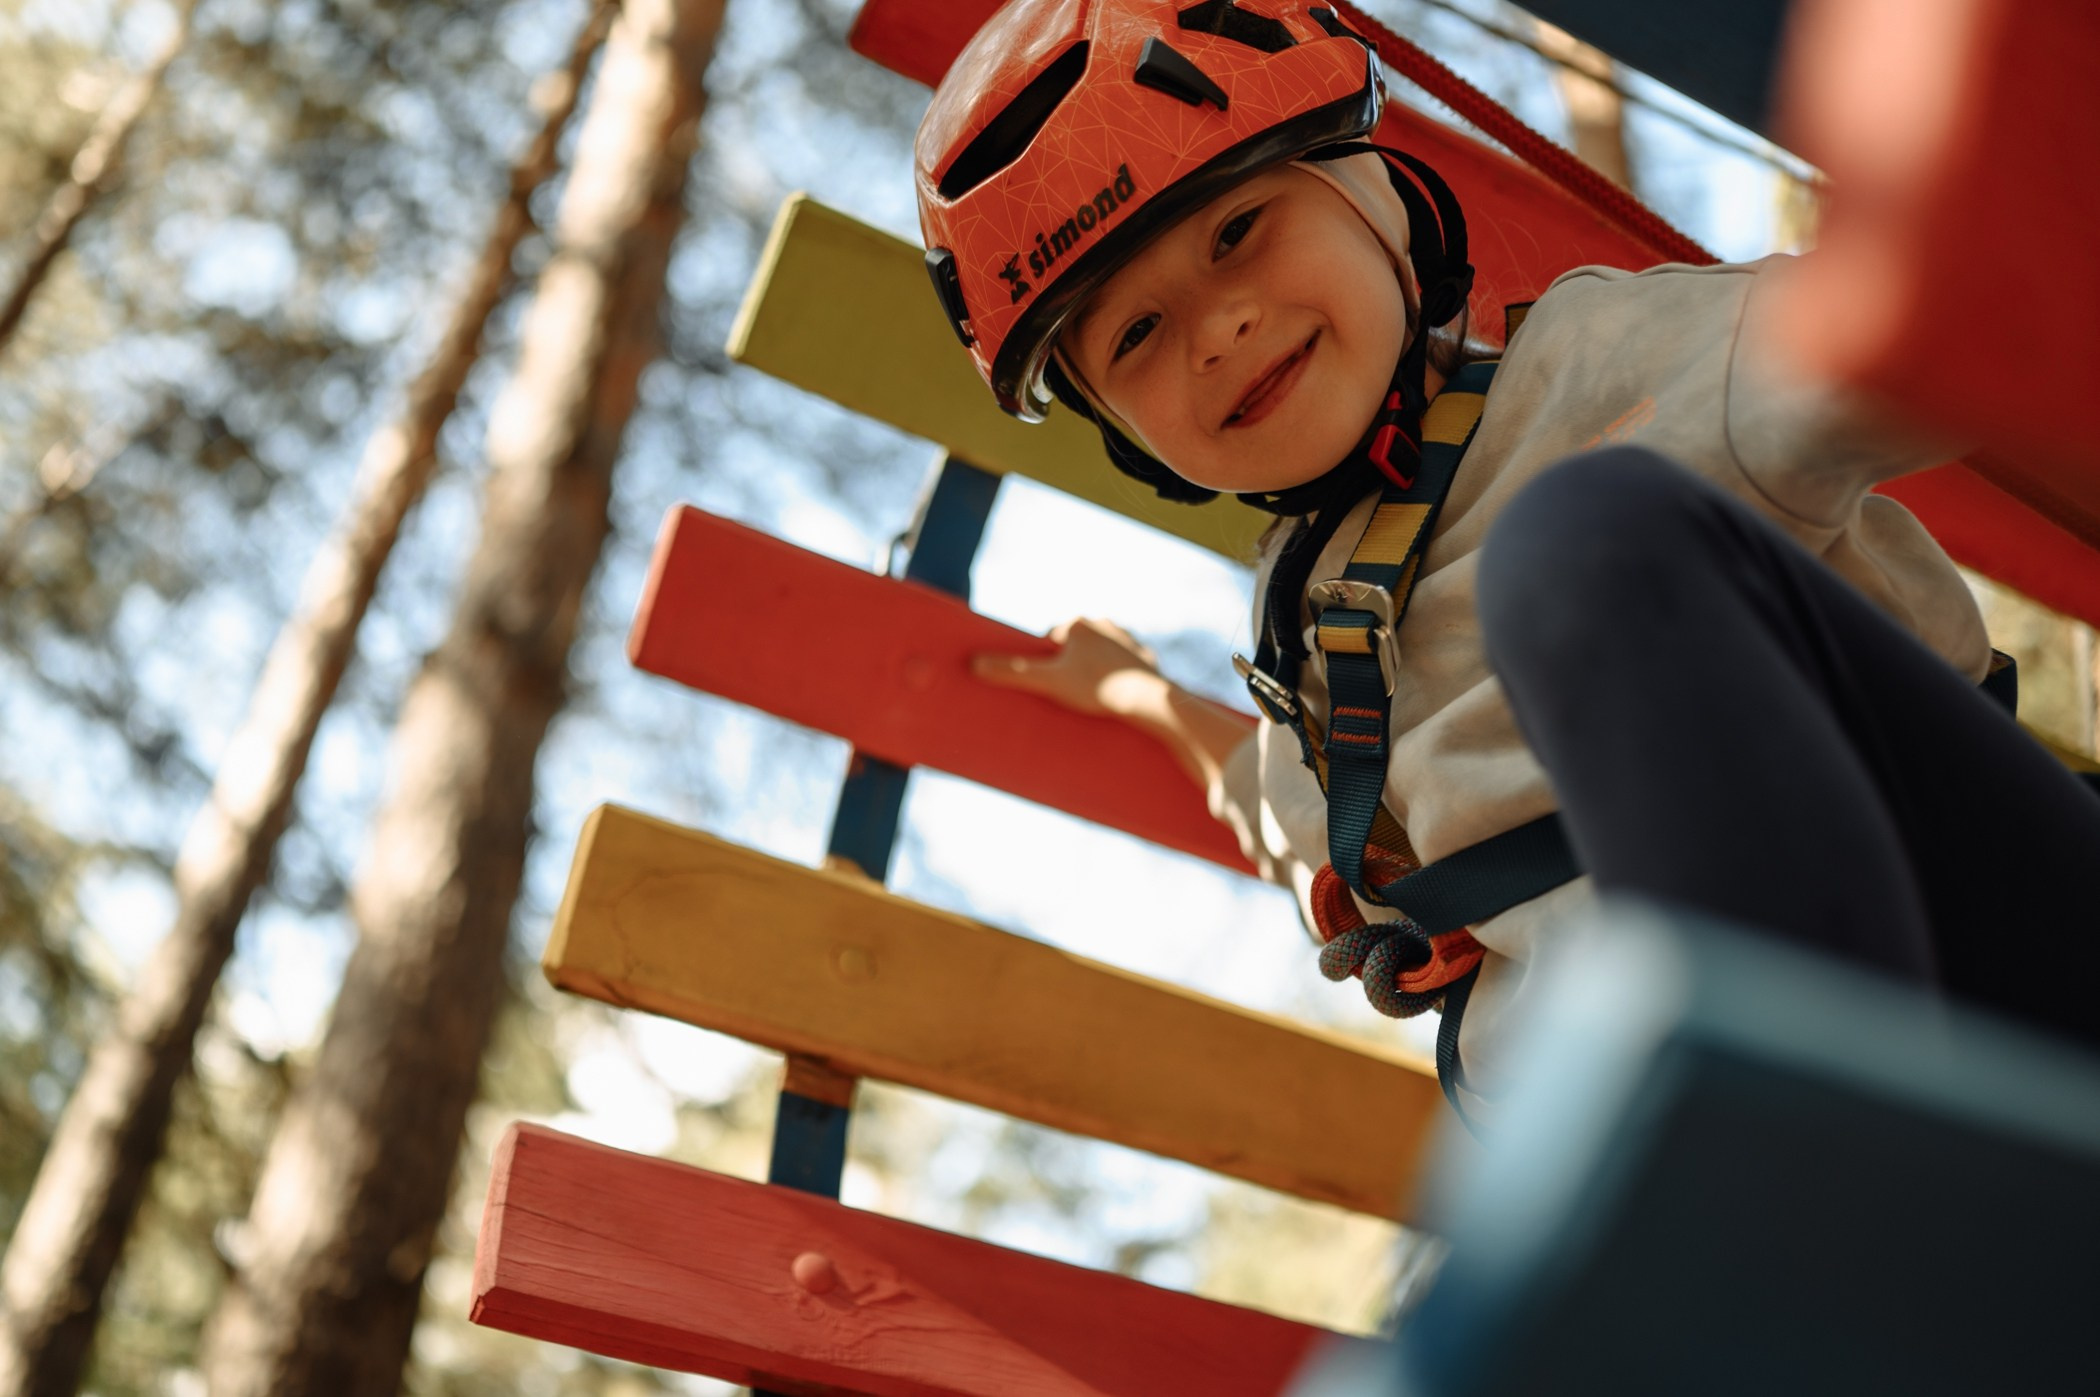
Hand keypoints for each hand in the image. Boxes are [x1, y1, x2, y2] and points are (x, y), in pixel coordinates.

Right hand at [973, 616, 1163, 718]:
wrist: (1149, 701)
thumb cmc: (1097, 689)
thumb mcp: (1049, 682)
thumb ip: (1012, 672)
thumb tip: (973, 664)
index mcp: (1079, 623)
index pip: (1050, 640)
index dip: (1045, 663)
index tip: (1047, 684)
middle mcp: (1104, 624)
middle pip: (1074, 647)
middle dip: (1068, 666)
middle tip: (1067, 694)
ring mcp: (1127, 640)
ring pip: (1099, 655)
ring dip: (1092, 671)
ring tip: (1088, 697)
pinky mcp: (1145, 659)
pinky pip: (1123, 667)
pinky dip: (1116, 679)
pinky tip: (1113, 697)